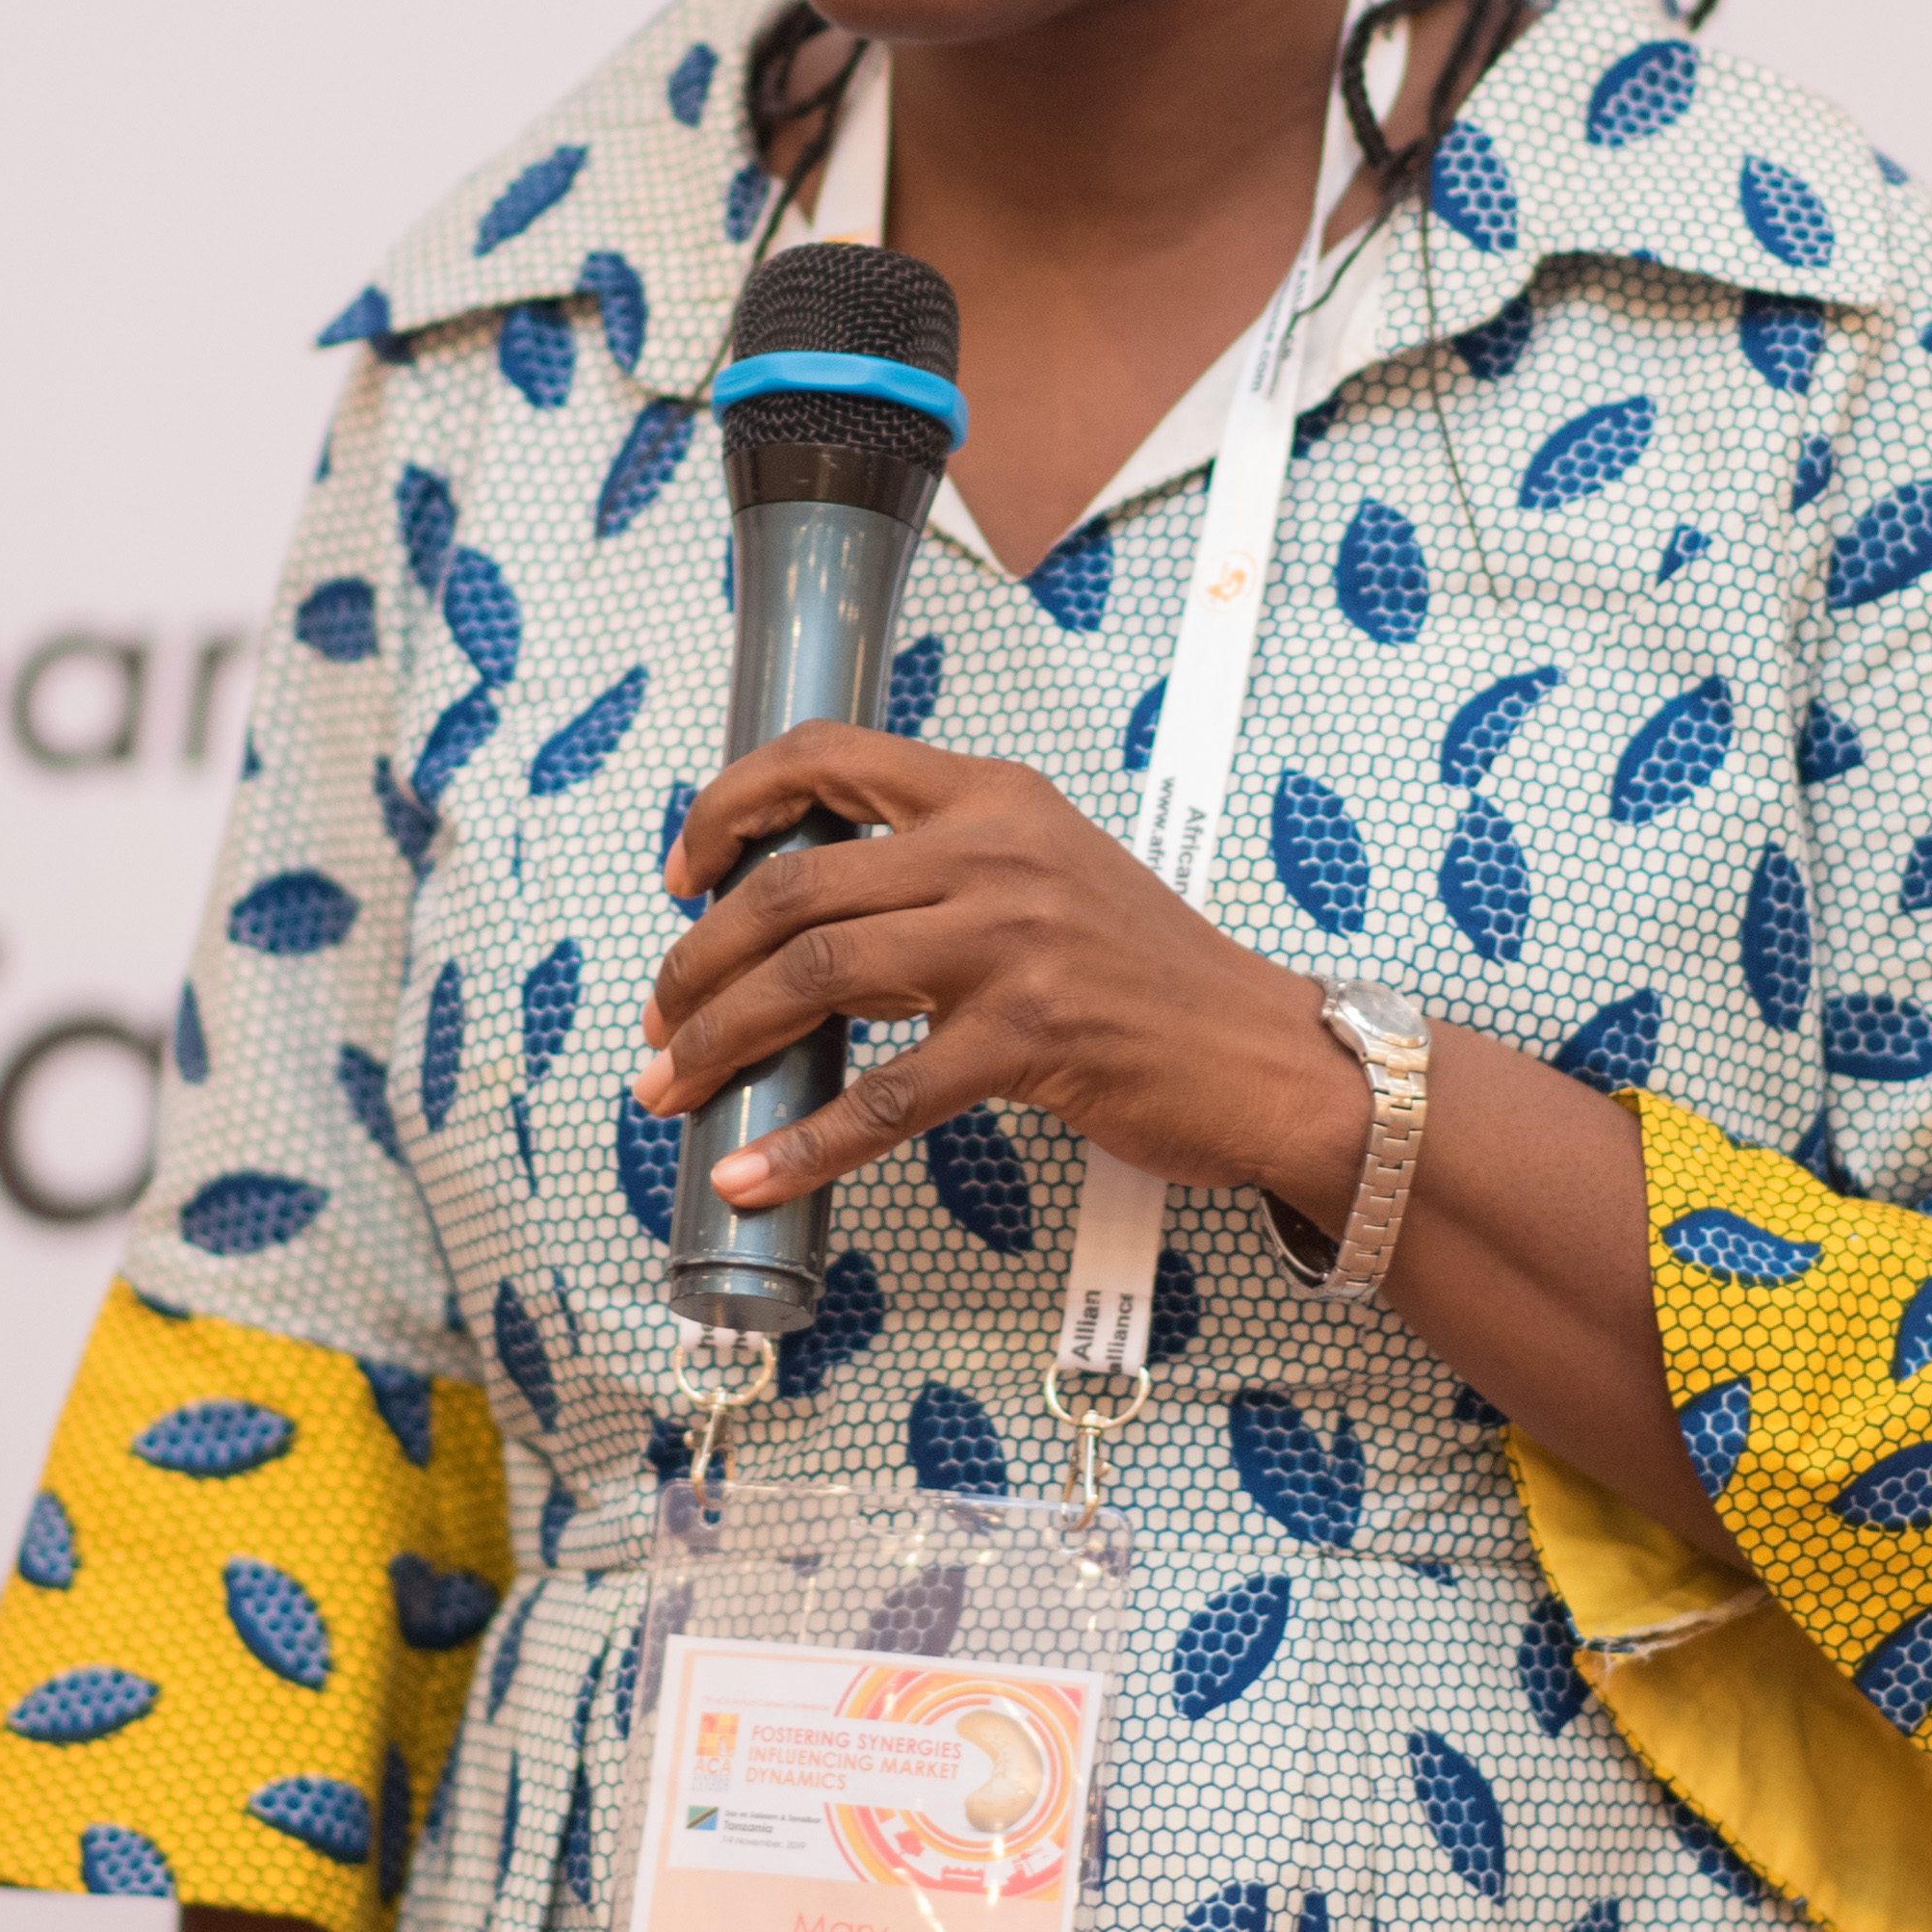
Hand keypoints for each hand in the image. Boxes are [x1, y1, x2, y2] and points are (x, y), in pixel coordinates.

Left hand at [634, 724, 1365, 1219]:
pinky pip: (886, 1095)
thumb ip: (938, 875)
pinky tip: (759, 1174)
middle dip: (698, 959)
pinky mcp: (1033, 1035)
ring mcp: (1015, 941)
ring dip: (722, 1039)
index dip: (730, 807)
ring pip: (817, 974)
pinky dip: (805, 1143)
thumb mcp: (1048, 879)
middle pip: (794, 883)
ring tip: (675, 1088)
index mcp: (994, 797)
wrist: (1270, 1056)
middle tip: (661, 1019)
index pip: (826, 757)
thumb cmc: (1154, 981)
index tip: (683, 874)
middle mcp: (997, 850)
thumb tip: (806, 923)